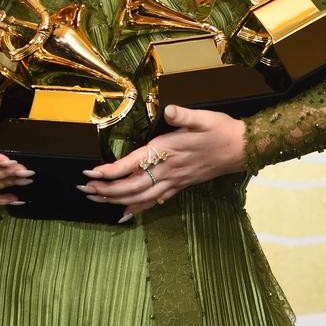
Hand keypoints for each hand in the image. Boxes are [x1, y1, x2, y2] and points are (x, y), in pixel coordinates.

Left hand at [77, 104, 246, 221]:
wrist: (242, 148)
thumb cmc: (221, 130)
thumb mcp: (203, 118)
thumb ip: (184, 115)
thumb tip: (170, 109)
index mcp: (167, 151)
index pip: (132, 165)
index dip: (110, 171)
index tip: (90, 171)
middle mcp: (168, 170)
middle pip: (130, 186)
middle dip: (105, 189)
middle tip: (83, 188)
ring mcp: (173, 181)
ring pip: (139, 197)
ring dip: (115, 199)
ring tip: (94, 199)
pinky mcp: (179, 186)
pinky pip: (154, 201)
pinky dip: (137, 209)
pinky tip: (124, 215)